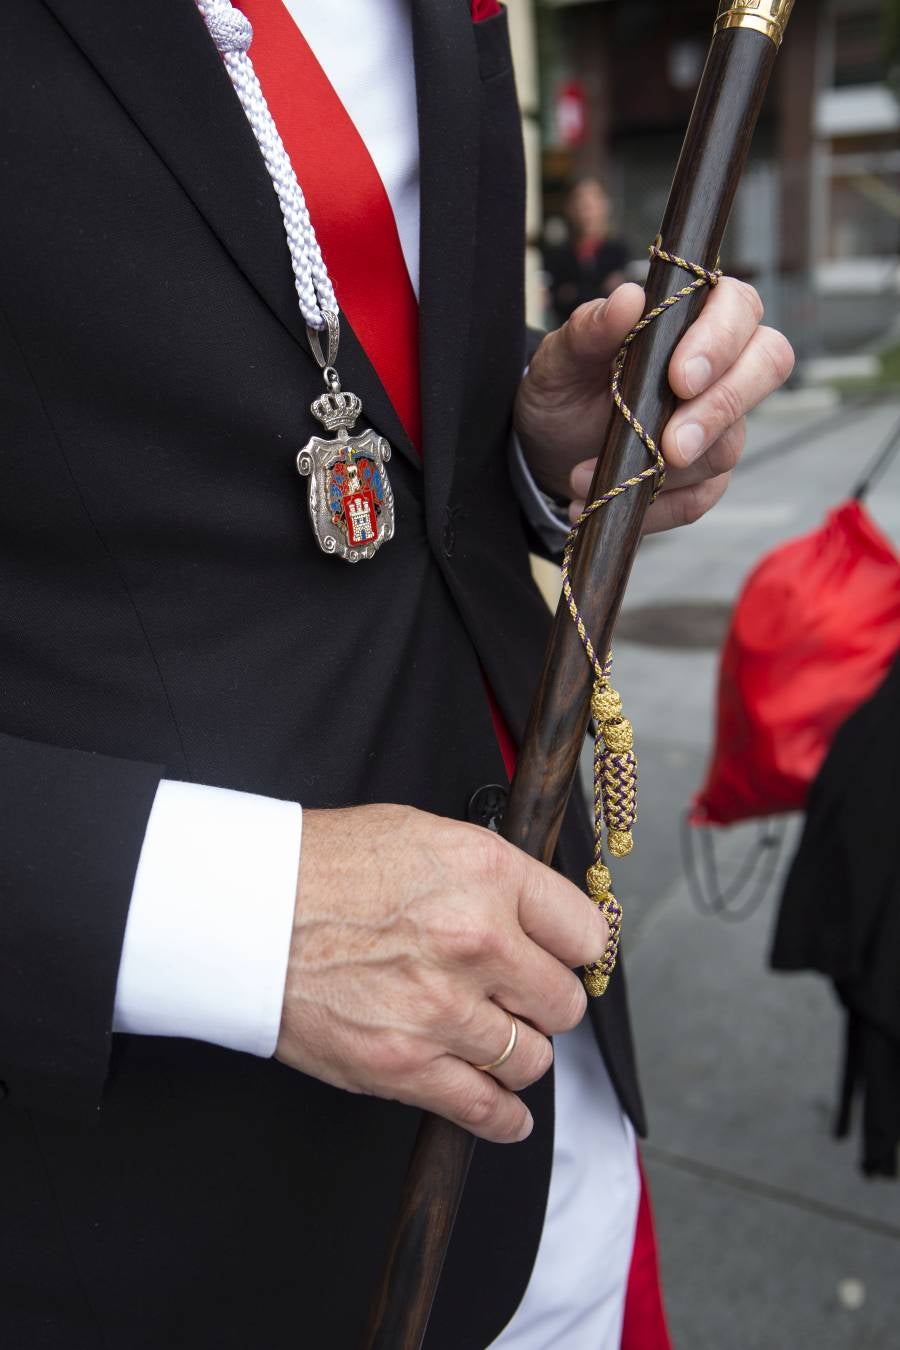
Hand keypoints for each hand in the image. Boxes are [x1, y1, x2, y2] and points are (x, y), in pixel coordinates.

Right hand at [276, 805, 607, 1143]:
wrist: (246, 909)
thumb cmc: (322, 865)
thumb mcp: (424, 834)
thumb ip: (491, 874)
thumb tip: (538, 912)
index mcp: (487, 874)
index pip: (584, 931)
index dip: (575, 949)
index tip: (565, 959)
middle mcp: (477, 941)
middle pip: (563, 1002)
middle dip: (545, 1002)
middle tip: (520, 998)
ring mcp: (443, 1009)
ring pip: (532, 1059)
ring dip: (517, 1054)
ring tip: (494, 1041)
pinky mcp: (405, 1065)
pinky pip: (484, 1110)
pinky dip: (502, 1118)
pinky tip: (503, 1111)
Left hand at [514, 280, 794, 532]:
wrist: (551, 447)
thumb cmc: (565, 387)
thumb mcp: (559, 359)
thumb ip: (589, 330)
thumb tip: (627, 299)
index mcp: (693, 317)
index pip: (738, 308)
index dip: (719, 342)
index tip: (679, 378)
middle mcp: (722, 367)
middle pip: (766, 367)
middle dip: (718, 411)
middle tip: (671, 446)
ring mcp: (721, 425)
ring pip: (726, 447)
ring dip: (658, 471)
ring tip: (583, 474)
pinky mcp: (706, 477)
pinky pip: (699, 499)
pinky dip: (650, 508)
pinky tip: (602, 503)